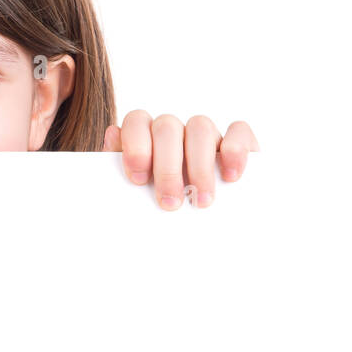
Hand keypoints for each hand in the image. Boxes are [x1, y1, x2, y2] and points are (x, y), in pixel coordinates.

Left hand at [104, 112, 258, 210]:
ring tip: (201, 200)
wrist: (202, 230)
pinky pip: (238, 130)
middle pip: (167, 127)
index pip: (137, 121)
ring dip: (199, 166)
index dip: (135, 146)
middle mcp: (175, 130)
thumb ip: (123, 171)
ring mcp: (206, 133)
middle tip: (170, 203)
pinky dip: (234, 151)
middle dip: (167, 166)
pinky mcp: (239, 140)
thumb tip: (112, 134)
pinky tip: (230, 177)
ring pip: (200, 126)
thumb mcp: (138, 196)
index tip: (137, 180)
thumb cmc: (161, 208)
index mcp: (146, 136)